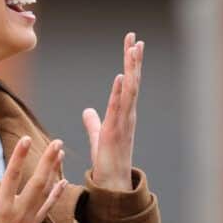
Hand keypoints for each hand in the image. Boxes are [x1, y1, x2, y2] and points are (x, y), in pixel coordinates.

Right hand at [0, 137, 66, 222]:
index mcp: (0, 207)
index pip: (12, 176)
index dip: (19, 156)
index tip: (27, 139)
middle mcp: (18, 212)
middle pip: (37, 182)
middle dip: (48, 161)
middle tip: (57, 142)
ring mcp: (28, 220)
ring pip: (45, 192)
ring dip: (54, 172)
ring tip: (61, 154)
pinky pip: (47, 208)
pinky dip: (56, 194)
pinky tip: (64, 181)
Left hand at [82, 32, 142, 190]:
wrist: (112, 185)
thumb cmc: (107, 162)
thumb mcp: (98, 137)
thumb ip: (93, 123)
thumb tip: (87, 111)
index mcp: (124, 113)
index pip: (128, 82)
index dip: (130, 63)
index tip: (131, 43)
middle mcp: (128, 114)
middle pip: (133, 80)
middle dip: (133, 58)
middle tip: (134, 37)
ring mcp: (124, 121)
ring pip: (130, 89)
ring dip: (132, 68)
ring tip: (134, 48)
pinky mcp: (116, 131)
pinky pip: (119, 107)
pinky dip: (121, 91)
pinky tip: (122, 76)